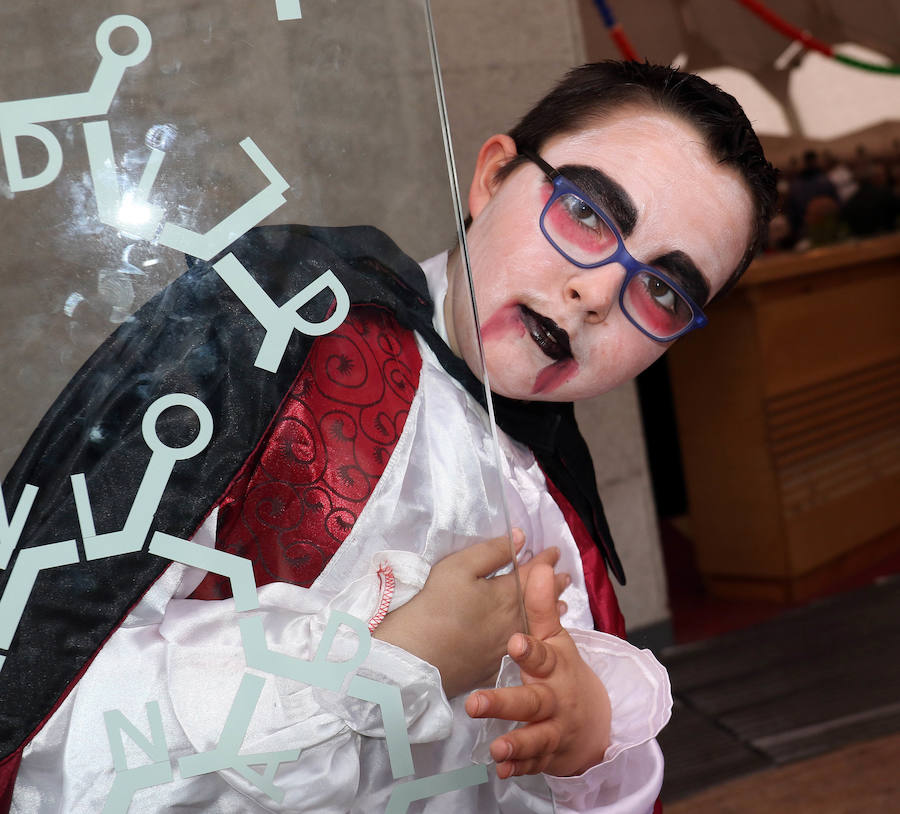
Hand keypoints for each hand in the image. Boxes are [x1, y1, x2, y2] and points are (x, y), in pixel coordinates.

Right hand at [372, 530, 568, 697]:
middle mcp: (514, 620)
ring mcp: (506, 647)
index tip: (555, 551)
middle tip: (567, 577)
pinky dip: (533, 636)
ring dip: (549, 612)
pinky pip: (523, 648)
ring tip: (562, 604)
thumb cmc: (435, 605)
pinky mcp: (494, 666)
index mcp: (507, 594)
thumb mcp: (458, 567)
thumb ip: (492, 552)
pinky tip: (535, 638)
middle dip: (553, 585)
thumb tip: (521, 539)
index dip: (544, 560)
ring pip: (534, 625)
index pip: (531, 572)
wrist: (418, 659)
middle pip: (538, 599)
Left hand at [464, 563, 611, 777]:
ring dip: (515, 743)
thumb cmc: (565, 672)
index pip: (542, 655)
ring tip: (495, 747)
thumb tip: (539, 565)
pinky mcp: (547, 754)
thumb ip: (540, 607)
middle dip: (506, 703)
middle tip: (476, 703)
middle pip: (533, 702)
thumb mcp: (556, 639)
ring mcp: (552, 729)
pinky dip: (519, 767)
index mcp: (555, 666)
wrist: (594, 722)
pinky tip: (501, 769)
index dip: (530, 650)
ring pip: (534, 737)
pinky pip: (533, 763)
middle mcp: (555, 698)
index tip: (514, 642)